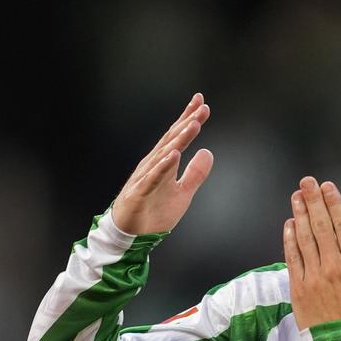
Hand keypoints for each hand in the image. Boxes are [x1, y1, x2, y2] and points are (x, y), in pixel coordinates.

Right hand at [111, 93, 213, 233]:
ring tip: (193, 124)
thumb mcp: (183, 192)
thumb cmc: (154, 212)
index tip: (202, 104)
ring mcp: (145, 178)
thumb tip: (208, 152)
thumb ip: (196, 173)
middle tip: (202, 107)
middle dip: (187, 122)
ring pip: (164, 154)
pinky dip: (162, 166)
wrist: (131, 236)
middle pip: (172, 140)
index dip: (189, 119)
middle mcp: (153, 165)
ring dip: (179, 139)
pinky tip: (173, 154)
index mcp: (163, 163)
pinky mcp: (139, 193)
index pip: (177, 137)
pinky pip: (153, 178)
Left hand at [284, 178, 340, 328]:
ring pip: (304, 238)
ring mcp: (313, 276)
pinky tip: (290, 225)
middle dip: (313, 200)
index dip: (333, 204)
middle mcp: (332, 266)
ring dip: (300, 214)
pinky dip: (290, 239)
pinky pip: (292, 258)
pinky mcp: (299, 288)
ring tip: (297, 196)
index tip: (327, 187)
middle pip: (320, 225)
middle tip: (307, 182)